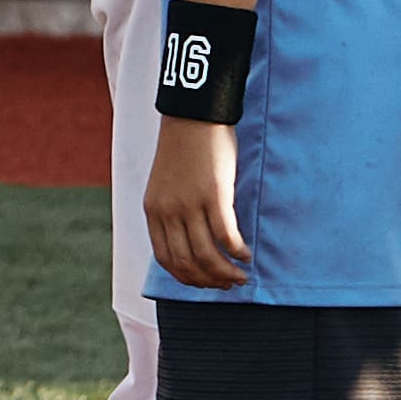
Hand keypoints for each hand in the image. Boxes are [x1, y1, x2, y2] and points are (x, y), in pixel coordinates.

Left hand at [143, 117, 247, 285]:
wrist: (194, 115)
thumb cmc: (185, 148)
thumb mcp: (167, 183)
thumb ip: (173, 211)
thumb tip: (192, 239)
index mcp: (153, 211)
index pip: (166, 259)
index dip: (187, 277)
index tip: (205, 283)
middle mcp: (168, 212)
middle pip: (187, 262)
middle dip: (209, 280)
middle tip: (228, 284)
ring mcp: (189, 205)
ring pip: (207, 255)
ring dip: (226, 272)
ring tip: (241, 275)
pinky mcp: (214, 195)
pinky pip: (226, 235)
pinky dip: (238, 251)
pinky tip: (247, 254)